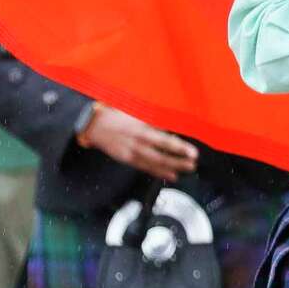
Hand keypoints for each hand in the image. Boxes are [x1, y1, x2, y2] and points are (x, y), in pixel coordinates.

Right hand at [77, 104, 198, 181]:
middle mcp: (138, 141)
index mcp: (141, 128)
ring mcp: (133, 152)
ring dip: (172, 167)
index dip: (179, 147)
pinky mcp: (128, 159)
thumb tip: (170, 123)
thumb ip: (152, 119)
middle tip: (193, 162)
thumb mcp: (135, 112)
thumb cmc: (117, 115)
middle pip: (162, 153)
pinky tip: (171, 175)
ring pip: (155, 163)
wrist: (95, 125)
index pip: (164, 139)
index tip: (192, 151)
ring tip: (186, 169)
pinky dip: (159, 172)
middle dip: (179, 159)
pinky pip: (146, 168)